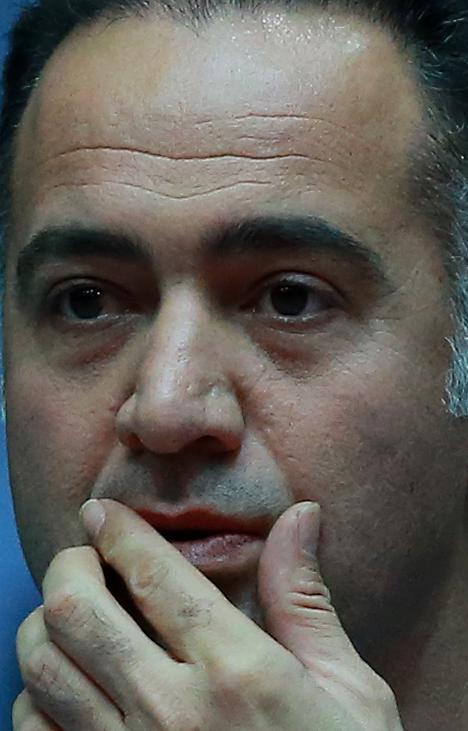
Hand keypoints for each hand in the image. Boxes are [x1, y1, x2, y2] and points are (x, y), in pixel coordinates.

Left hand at [14, 499, 403, 729]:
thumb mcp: (348, 689)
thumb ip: (304, 599)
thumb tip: (300, 515)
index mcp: (238, 671)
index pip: (154, 574)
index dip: (118, 529)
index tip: (103, 513)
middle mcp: (172, 712)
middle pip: (75, 610)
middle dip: (68, 564)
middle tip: (83, 555)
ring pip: (42, 668)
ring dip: (45, 625)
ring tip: (73, 612)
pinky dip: (38, 695)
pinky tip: (71, 681)